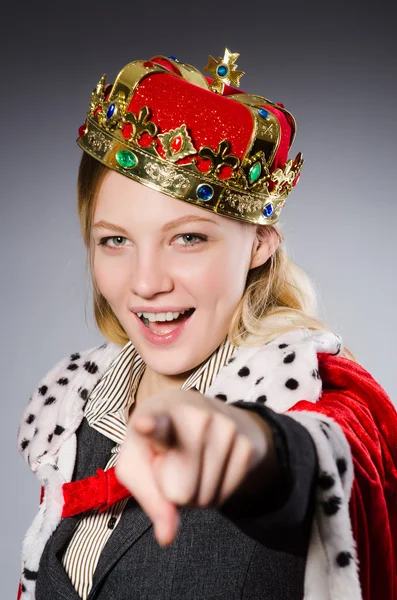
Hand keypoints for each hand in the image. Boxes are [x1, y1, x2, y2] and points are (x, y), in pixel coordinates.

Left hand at [115, 389, 273, 546]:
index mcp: (158, 415)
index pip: (155, 423)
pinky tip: (210, 465)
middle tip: (174, 463)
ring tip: (192, 461)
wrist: (195, 411)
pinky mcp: (247, 443)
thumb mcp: (137, 463)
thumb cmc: (158, 441)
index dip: (150, 425)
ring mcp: (225, 427)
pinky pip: (225, 496)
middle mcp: (195, 416)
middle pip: (182, 492)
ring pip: (206, 498)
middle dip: (177, 491)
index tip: (145, 423)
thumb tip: (167, 536)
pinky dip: (215, 491)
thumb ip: (148, 498)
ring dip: (197, 491)